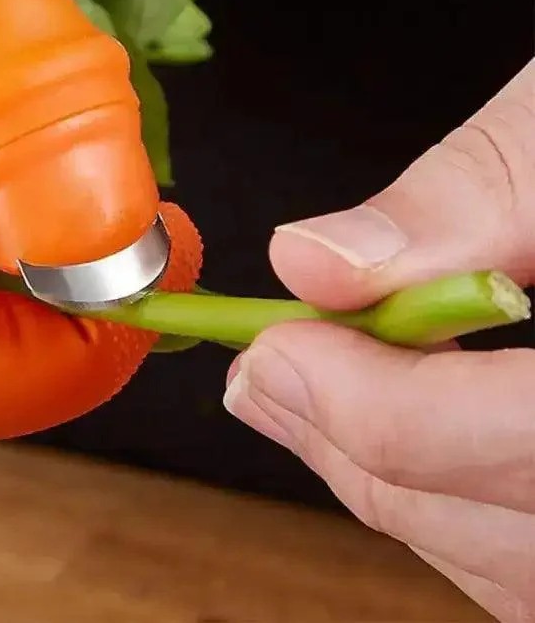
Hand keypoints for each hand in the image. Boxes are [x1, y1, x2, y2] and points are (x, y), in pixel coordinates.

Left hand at [224, 61, 533, 621]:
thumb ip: (461, 201)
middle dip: (358, 446)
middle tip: (257, 375)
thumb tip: (310, 261)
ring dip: (384, 479)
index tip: (270, 350)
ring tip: (295, 394)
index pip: (530, 442)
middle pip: (511, 528)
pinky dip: (440, 499)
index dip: (376, 407)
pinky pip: (526, 558)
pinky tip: (383, 427)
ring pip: (511, 563)